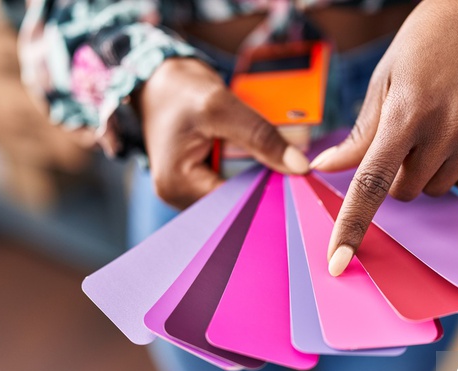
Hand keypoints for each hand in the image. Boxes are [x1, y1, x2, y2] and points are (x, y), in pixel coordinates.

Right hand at [137, 58, 309, 208]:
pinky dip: (249, 170)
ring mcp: (188, 189)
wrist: (157, 79)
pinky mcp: (198, 179)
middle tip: (296, 172)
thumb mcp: (220, 106)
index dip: (267, 192)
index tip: (298, 180)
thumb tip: (299, 166)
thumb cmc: (179, 89)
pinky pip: (231, 182)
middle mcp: (179, 195)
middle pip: (234, 203)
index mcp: (177, 185)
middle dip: (264, 185)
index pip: (233, 204)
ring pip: (236, 193)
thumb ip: (260, 135)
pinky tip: (266, 160)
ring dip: (258, 177)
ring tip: (283, 164)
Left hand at [310, 0, 457, 275]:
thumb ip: (359, 134)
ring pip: (438, 190)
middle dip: (398, 175)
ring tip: (438, 125)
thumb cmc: (424, 45)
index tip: (338, 261)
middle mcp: (448, 124)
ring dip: (429, 171)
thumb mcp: (384, 81)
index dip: (352, 225)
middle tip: (408, 136)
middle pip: (406, 192)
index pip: (373, 182)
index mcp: (406, 110)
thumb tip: (324, 168)